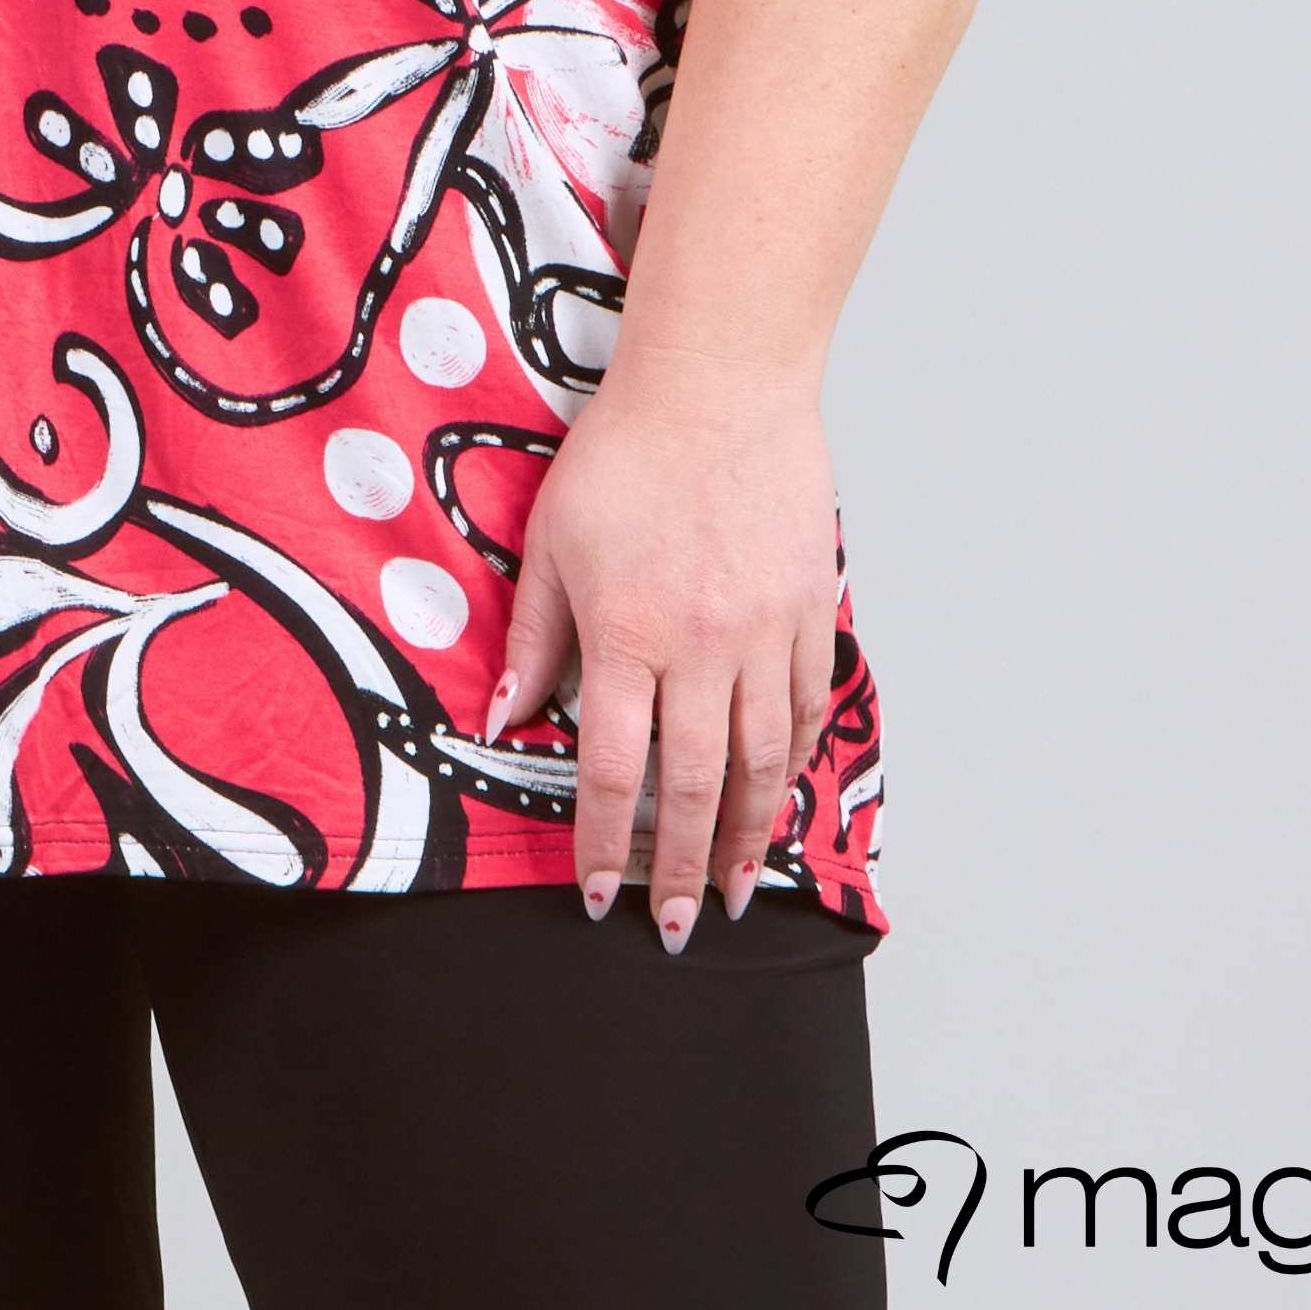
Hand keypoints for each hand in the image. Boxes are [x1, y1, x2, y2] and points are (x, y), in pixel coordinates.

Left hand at [487, 343, 840, 947]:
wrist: (718, 384)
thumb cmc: (625, 452)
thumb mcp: (552, 541)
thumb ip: (533, 639)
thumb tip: (501, 719)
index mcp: (628, 634)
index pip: (614, 770)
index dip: (602, 842)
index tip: (597, 893)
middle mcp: (703, 646)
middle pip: (694, 786)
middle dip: (679, 867)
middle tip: (674, 925)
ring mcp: (766, 631)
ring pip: (763, 761)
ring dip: (746, 834)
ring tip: (731, 886)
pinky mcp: (808, 609)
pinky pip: (808, 706)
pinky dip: (795, 760)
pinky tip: (780, 792)